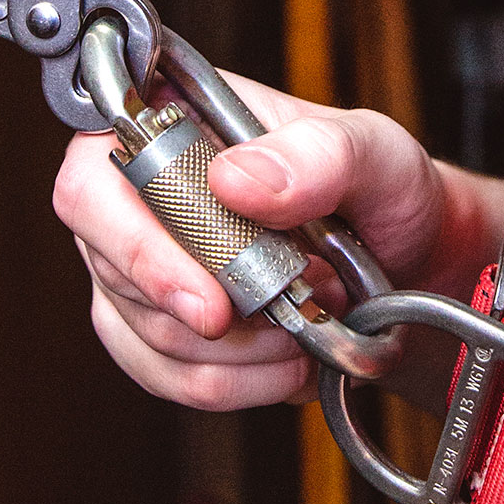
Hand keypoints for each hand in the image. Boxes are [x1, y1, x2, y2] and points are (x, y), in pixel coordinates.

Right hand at [53, 72, 503, 410]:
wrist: (410, 264)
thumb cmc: (384, 194)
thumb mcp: (376, 154)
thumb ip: (319, 154)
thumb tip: (238, 179)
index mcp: (171, 120)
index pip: (92, 173)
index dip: (130, 240)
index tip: (209, 298)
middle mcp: (139, 189)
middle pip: (109, 263)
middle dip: (206, 308)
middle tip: (284, 313)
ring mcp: (140, 260)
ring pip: (141, 329)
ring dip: (231, 352)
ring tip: (300, 324)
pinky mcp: (155, 323)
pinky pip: (162, 373)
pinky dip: (231, 383)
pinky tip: (281, 359)